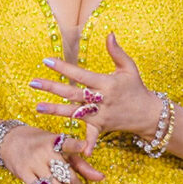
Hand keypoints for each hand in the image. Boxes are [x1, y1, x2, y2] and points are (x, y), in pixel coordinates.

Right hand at [0, 125, 103, 183]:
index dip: (76, 145)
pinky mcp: (23, 173)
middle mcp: (44, 152)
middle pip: (64, 172)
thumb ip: (81, 163)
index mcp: (55, 141)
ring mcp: (32, 163)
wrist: (10, 140)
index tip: (84, 147)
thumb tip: (101, 178)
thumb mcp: (61, 148)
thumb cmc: (42, 143)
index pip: (67, 143)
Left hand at [32, 33, 163, 154]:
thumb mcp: (129, 68)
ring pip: (75, 112)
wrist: (148, 112)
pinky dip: (87, 143)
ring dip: (56, 110)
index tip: (47, 61)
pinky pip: (92, 135)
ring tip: (37, 107)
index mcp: (107, 83)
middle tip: (34, 82)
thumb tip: (109, 34)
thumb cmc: (136, 88)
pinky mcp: (102, 126)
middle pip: (73, 93)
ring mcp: (101, 114)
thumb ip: (117, 52)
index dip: (64, 68)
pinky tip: (77, 149)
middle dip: (53, 88)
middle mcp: (103, 99)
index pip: (81, 74)